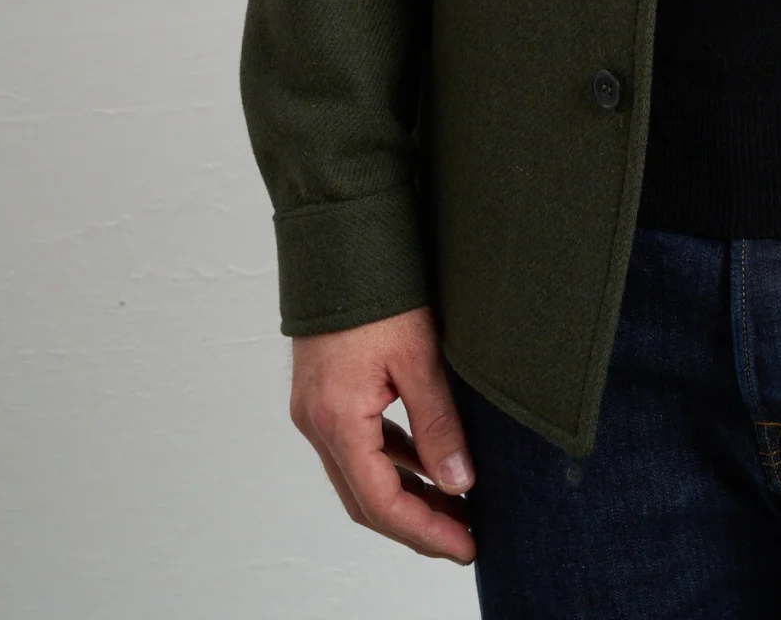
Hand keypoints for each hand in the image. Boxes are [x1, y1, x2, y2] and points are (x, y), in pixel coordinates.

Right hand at [289, 305, 475, 564]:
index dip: (425, 531)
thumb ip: (438, 424)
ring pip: (359, 476)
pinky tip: (425, 463)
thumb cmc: (377, 290)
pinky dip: (391, 462)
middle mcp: (317, 424)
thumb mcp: (419, 356)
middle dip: (416, 524)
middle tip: (464, 537)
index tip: (465, 545)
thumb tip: (459, 484)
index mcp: (337, 420)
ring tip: (454, 506)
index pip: (381, 503)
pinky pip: (357, 445)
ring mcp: (315, 410)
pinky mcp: (323, 395)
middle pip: (365, 500)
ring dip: (404, 496)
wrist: (339, 236)